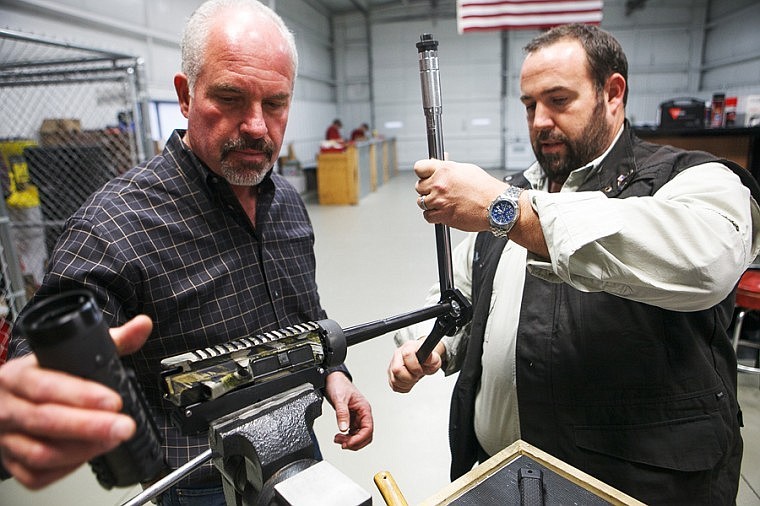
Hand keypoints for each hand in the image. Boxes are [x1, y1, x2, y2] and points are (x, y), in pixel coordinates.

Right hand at [0, 315, 151, 488]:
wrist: (5, 399)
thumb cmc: (40, 376)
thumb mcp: (68, 354)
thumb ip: (110, 341)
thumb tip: (142, 326)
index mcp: (19, 376)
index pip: (46, 386)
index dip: (82, 395)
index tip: (113, 400)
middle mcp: (8, 406)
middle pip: (45, 420)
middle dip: (90, 426)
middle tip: (123, 427)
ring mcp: (6, 437)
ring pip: (40, 452)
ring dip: (82, 450)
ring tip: (112, 440)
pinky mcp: (10, 462)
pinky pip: (35, 474)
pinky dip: (65, 469)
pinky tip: (89, 454)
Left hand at [323, 371, 372, 449]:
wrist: (332, 379)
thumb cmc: (339, 384)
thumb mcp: (339, 399)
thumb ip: (342, 414)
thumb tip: (343, 428)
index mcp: (364, 408)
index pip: (368, 429)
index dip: (359, 439)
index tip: (348, 443)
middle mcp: (363, 414)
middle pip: (366, 435)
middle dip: (355, 442)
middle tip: (343, 444)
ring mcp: (358, 417)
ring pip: (360, 435)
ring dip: (350, 441)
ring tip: (338, 440)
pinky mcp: (351, 418)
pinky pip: (353, 432)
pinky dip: (347, 437)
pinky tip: (340, 437)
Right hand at [387, 339, 442, 392]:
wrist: (422, 359)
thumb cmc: (426, 358)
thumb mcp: (434, 358)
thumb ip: (432, 359)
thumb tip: (428, 359)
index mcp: (408, 347)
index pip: (407, 355)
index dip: (415, 366)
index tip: (420, 370)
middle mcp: (398, 355)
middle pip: (397, 370)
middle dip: (409, 377)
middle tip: (416, 376)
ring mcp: (392, 365)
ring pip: (394, 380)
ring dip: (407, 383)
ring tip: (414, 378)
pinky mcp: (391, 374)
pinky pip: (394, 386)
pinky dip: (403, 387)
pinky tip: (409, 382)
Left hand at [414, 158, 507, 231]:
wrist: (496, 206)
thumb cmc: (486, 189)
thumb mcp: (467, 170)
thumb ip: (448, 168)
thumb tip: (439, 164)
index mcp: (445, 170)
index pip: (419, 168)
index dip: (422, 172)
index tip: (424, 176)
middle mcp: (440, 184)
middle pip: (419, 186)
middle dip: (426, 189)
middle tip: (437, 191)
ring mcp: (440, 201)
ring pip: (421, 202)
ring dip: (429, 203)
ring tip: (442, 202)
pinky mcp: (443, 215)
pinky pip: (427, 216)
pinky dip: (433, 216)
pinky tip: (442, 212)